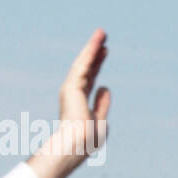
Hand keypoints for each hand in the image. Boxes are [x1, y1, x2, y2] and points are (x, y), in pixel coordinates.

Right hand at [27, 28, 110, 177]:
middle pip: (87, 67)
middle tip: (103, 37)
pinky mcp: (72, 86)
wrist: (79, 144)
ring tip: (102, 33)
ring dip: (93, 47)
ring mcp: (71, 88)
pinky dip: (90, 53)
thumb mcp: (100, 120)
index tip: (105, 52)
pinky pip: (83, 66)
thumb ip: (101, 104)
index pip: (90, 79)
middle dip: (95, 52)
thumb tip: (105, 87)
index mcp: (79, 102)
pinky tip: (98, 43)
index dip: (97, 65)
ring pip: (84, 63)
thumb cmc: (88, 140)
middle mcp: (74, 93)